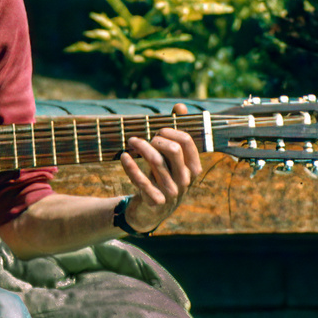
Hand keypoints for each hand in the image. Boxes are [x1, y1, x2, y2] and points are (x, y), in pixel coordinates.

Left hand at [119, 103, 202, 232]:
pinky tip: (124, 156)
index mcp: (193, 168)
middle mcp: (185, 180)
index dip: (171, 130)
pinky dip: (131, 167)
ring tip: (131, 140)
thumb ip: (176, 132)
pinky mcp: (155, 201)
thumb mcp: (172, 159)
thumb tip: (179, 106)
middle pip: (173, 150)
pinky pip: (142, 181)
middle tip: (145, 138)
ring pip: (156, 163)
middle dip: (157, 138)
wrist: (152, 211)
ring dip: (141, 147)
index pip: (187, 142)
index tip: (158, 129)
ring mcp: (171, 192)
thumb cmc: (163, 177)